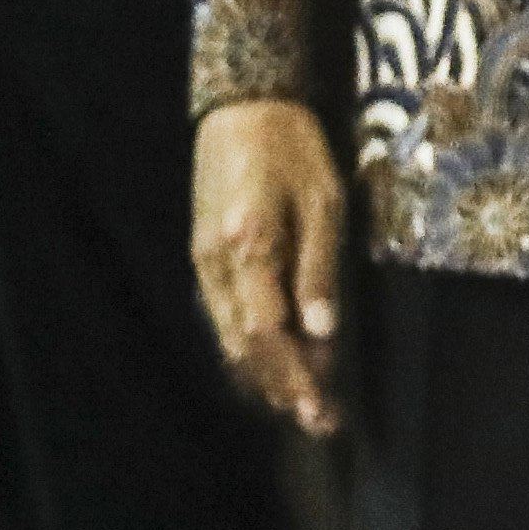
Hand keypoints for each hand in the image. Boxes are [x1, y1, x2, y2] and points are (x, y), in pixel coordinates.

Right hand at [192, 98, 347, 437]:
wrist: (242, 108)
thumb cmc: (294, 148)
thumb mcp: (324, 200)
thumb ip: (319, 267)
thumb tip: (322, 332)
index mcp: (248, 249)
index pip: (267, 334)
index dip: (293, 375)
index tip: (321, 408)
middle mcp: (217, 266)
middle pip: (244, 348)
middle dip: (282, 388)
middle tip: (320, 421)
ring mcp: (204, 264)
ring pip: (229, 339)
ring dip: (264, 376)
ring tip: (301, 404)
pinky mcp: (205, 258)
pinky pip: (223, 318)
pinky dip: (247, 349)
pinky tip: (272, 364)